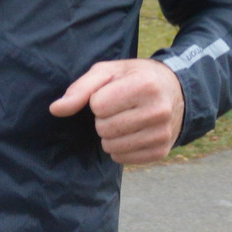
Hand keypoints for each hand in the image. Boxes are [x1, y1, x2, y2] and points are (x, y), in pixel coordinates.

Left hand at [50, 57, 184, 164]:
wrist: (175, 90)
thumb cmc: (134, 78)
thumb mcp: (108, 72)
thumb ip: (80, 89)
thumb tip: (55, 109)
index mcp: (145, 86)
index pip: (98, 106)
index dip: (98, 100)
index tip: (112, 94)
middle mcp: (158, 111)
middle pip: (104, 128)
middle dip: (103, 119)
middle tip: (119, 108)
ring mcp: (162, 134)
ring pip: (111, 147)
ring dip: (110, 135)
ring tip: (125, 120)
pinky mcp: (161, 151)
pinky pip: (122, 159)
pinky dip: (120, 148)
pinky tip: (132, 133)